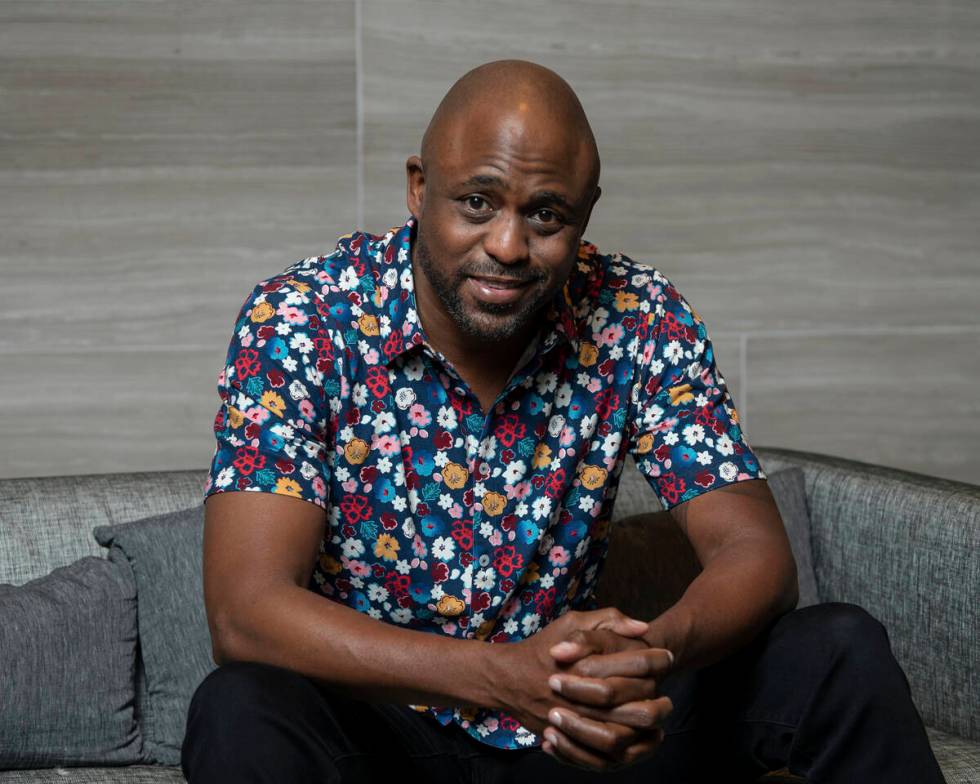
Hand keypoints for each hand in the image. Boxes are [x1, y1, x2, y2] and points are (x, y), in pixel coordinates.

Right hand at [489, 608, 672, 771]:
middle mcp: (582, 696)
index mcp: (586, 664)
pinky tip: (638, 741)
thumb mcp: (572, 622)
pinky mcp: (567, 739)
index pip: (634, 665)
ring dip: (644, 732)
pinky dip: (624, 752)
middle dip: (656, 705)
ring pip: (620, 737)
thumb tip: (643, 628)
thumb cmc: (543, 647)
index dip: (655, 661)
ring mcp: (574, 721)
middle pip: (633, 708)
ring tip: (657, 723)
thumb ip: (608, 619)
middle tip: (667, 701)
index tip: (667, 657)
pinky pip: (601, 756)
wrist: (508, 679)